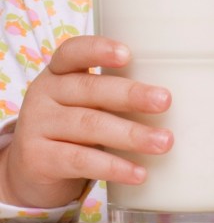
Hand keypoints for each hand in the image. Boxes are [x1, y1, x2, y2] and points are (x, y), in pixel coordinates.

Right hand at [0, 36, 172, 209]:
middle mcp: (44, 94)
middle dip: (132, 95)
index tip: (127, 54)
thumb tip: (173, 96)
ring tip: (164, 142)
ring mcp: (37, 126)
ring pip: (89, 126)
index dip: (98, 49)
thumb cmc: (75, 123)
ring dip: (132, 134)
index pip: (73, 52)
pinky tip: (139, 173)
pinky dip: (114, 167)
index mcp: (60, 71)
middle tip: (166, 101)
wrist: (32, 169)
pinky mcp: (37, 159)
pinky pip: (80, 160)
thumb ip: (116, 91)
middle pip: (91, 90)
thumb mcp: (87, 101)